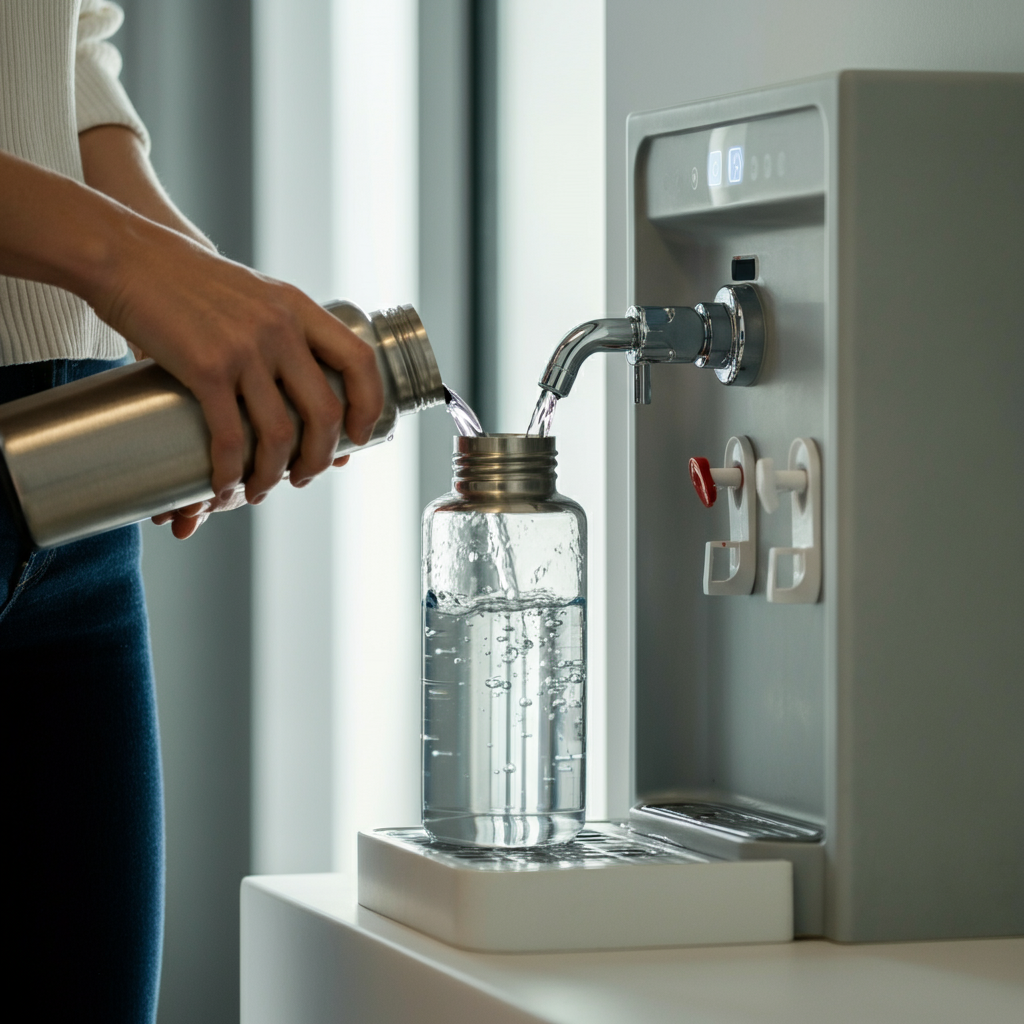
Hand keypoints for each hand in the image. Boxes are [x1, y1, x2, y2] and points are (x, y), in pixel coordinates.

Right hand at [0, 134, 384, 538]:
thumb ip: (277, 329)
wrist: (126, 256)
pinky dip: (231, 473)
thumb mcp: (251, 293)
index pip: (360, 361)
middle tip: (304, 477)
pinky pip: (230, 437)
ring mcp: (246, 349)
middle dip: (319, 458)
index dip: (368, 406)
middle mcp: (280, 328)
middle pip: (324, 412)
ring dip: (273, 475)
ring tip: (259, 490)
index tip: (357, 436)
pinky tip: (223, 487)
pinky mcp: (206, 368)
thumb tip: (294, 387)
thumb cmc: (185, 280)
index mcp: (298, 308)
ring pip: (280, 434)